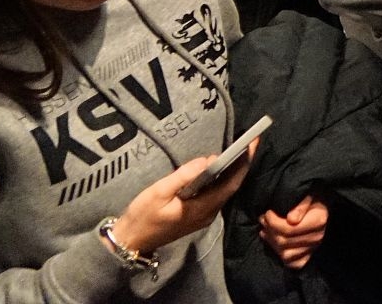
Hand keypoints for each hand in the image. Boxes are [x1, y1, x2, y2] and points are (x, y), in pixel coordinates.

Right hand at [109, 144, 253, 256]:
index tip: (252, 142)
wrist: (129, 241)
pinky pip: (215, 193)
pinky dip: (221, 178)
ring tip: (239, 148)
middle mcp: (209, 214)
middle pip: (231, 186)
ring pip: (224, 190)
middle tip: (250, 140)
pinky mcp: (197, 215)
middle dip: (242, 163)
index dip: (244, 163)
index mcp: (203, 209)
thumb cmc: (142, 217)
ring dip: (232, 170)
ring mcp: (204, 216)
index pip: (231, 184)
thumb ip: (184, 176)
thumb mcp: (158, 193)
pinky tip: (220, 165)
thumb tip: (208, 160)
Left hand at [258, 195, 328, 269]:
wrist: (321, 205)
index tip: (267, 213)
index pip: (289, 229)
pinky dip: (281, 256)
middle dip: (270, 231)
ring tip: (265, 230)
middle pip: (284, 242)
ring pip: (285, 254)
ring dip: (271, 243)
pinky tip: (274, 243)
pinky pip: (292, 264)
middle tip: (263, 219)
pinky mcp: (308, 256)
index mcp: (318, 221)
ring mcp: (313, 248)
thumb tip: (291, 220)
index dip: (273, 222)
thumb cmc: (313, 198)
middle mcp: (317, 237)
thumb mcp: (308, 195)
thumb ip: (300, 206)